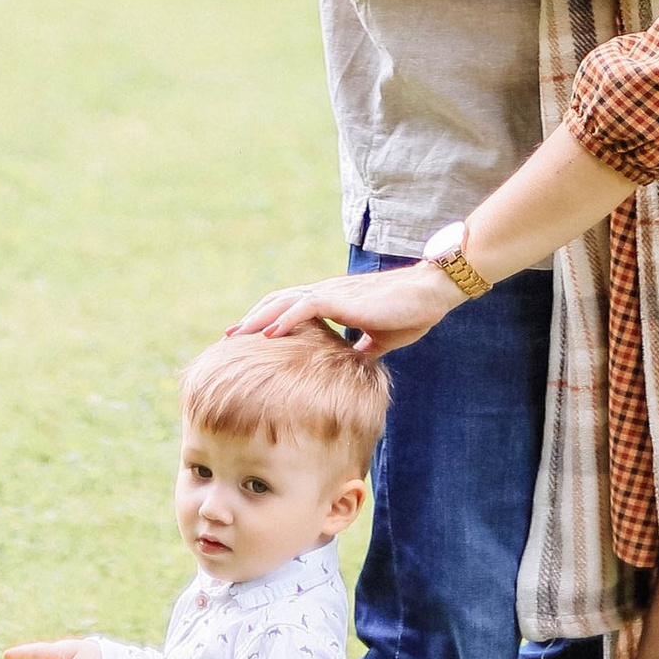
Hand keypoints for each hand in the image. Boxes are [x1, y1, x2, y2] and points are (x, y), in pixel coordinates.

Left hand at [234, 266, 457, 355]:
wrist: (430, 293)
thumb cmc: (409, 311)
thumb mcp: (380, 338)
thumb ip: (362, 348)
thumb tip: (353, 365)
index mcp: (333, 301)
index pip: (290, 308)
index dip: (267, 320)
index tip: (247, 338)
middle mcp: (327, 293)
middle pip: (278, 302)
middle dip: (252, 319)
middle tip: (228, 337)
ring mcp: (333, 293)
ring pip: (285, 302)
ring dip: (258, 319)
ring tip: (236, 336)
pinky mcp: (343, 299)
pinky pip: (306, 307)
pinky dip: (285, 319)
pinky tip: (269, 334)